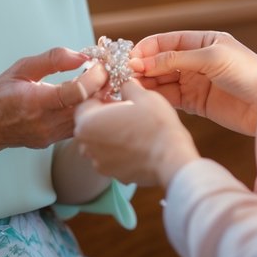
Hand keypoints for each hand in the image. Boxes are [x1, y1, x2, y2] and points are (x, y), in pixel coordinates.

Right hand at [0, 47, 108, 152]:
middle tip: (107, 71)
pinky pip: (79, 125)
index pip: (77, 92)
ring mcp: (52, 135)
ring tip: (99, 83)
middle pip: (89, 107)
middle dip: (103, 87)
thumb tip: (82, 55)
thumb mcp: (20, 68)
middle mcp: (46, 123)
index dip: (95, 76)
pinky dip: (87, 110)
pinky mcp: (54, 141)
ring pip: (88, 119)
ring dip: (98, 100)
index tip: (100, 64)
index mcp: (36, 102)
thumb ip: (52, 59)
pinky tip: (86, 97)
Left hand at [74, 80, 199, 186]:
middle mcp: (86, 145)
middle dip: (103, 114)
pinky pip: (109, 155)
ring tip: (131, 125)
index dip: (100, 94)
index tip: (114, 93)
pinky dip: (118, 148)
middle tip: (124, 108)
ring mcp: (98, 162)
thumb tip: (123, 82)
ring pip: (99, 140)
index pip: (85, 101)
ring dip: (110, 132)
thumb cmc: (156, 125)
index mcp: (87, 122)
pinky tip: (136, 142)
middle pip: (89, 122)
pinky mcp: (112, 174)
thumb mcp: (141, 94)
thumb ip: (125, 85)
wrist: (172, 159)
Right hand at [131, 30, 256, 135]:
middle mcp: (196, 60)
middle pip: (161, 61)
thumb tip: (144, 61)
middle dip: (143, 67)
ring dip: (147, 83)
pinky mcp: (196, 103)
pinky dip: (157, 98)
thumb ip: (177, 59)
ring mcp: (195, 82)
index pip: (167, 41)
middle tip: (125, 75)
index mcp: (203, 41)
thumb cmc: (248, 74)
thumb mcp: (212, 58)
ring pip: (163, 80)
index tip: (131, 58)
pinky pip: (170, 98)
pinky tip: (145, 99)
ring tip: (131, 88)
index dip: (148, 48)